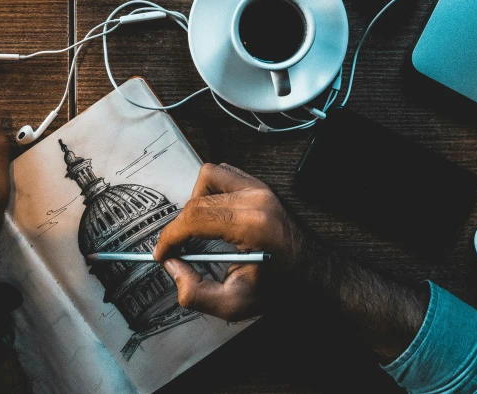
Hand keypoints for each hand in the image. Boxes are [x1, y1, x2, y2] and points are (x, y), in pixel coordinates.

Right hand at [154, 163, 304, 321]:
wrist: (313, 274)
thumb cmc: (281, 288)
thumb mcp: (235, 304)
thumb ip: (196, 292)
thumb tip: (173, 267)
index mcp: (253, 224)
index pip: (195, 218)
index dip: (170, 237)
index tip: (162, 253)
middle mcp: (257, 199)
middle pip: (198, 200)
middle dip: (179, 226)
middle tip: (177, 249)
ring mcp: (261, 188)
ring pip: (209, 176)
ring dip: (196, 202)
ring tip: (198, 230)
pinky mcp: (262, 186)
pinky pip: (225, 174)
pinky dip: (211, 191)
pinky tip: (214, 216)